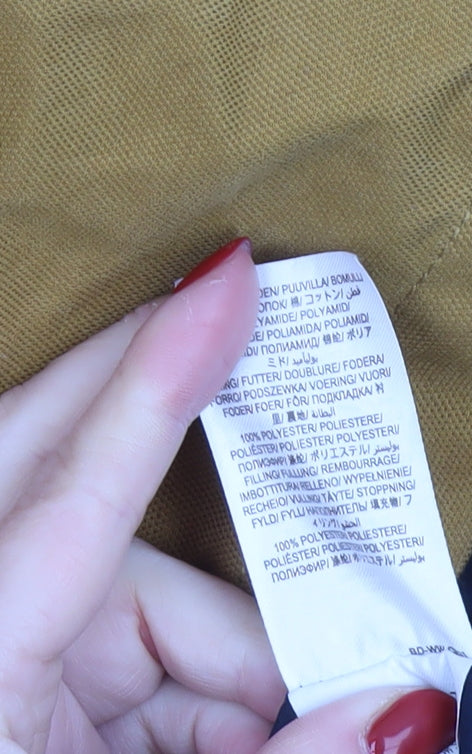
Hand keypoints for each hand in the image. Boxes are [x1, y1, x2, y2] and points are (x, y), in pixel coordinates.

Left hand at [0, 238, 285, 752]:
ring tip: (284, 725)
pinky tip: (228, 729)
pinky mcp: (23, 653)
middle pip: (69, 459)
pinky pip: (121, 629)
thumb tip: (410, 709)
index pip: (78, 475)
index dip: (165, 366)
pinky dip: (187, 674)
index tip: (229, 276)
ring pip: (126, 577)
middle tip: (257, 388)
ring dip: (218, 650)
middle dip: (172, 424)